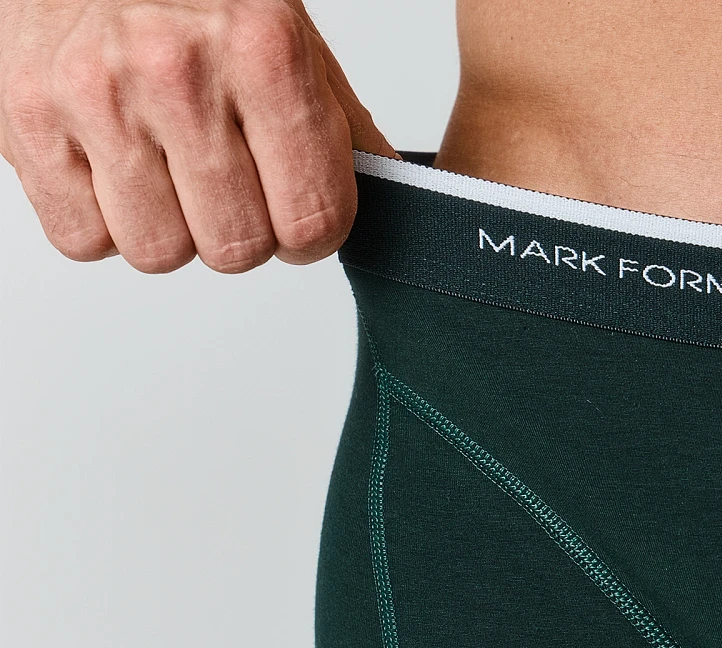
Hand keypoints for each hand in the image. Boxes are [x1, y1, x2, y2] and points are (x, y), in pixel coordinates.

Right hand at [0, 0, 395, 271]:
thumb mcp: (286, 34)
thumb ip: (341, 126)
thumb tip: (398, 203)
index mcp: (262, 50)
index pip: (313, 219)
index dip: (310, 233)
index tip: (295, 213)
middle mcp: (177, 73)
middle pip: (236, 250)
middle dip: (239, 231)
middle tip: (222, 180)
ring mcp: (96, 98)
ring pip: (160, 253)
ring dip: (169, 229)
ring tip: (161, 166)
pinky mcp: (28, 121)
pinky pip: (85, 241)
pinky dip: (102, 221)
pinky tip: (112, 166)